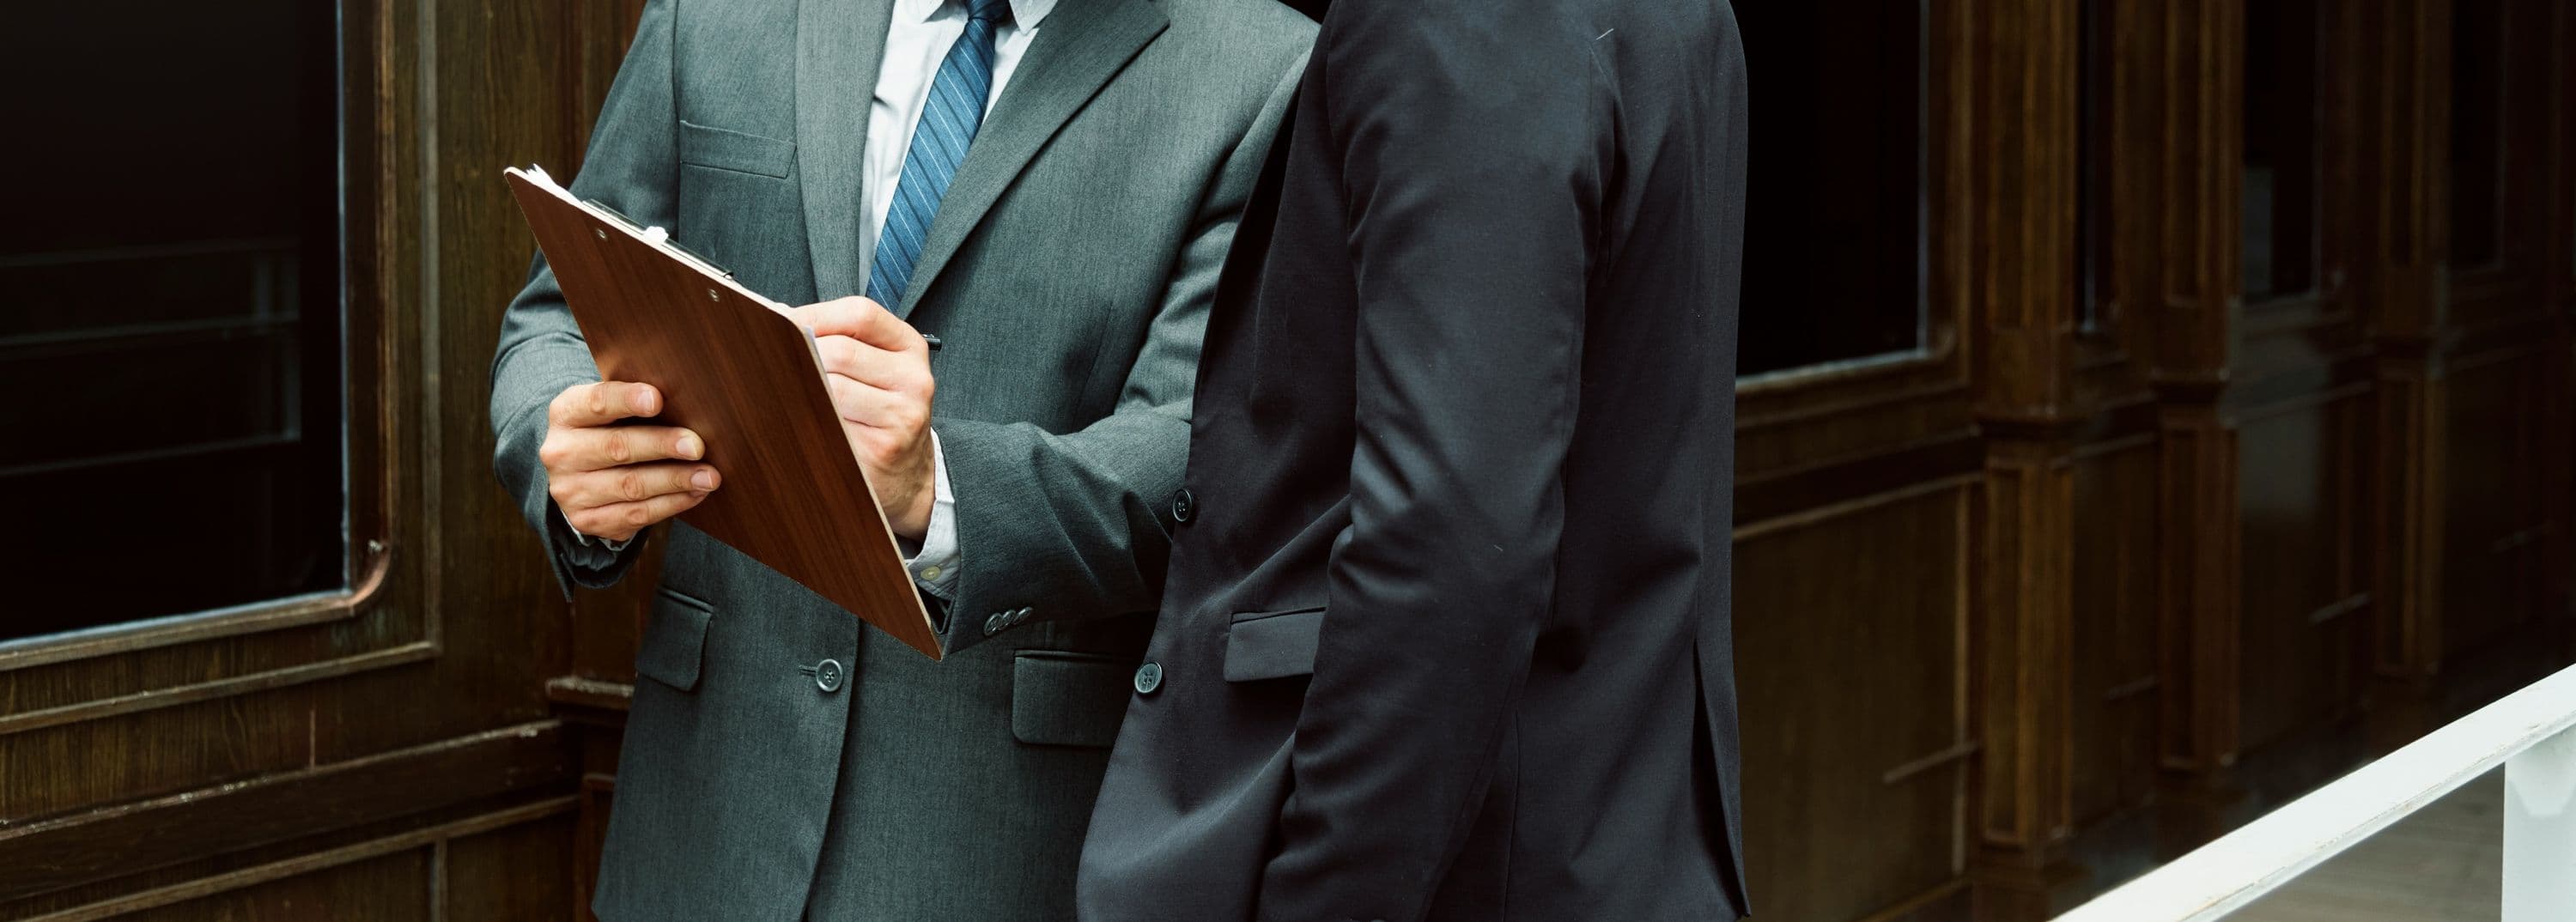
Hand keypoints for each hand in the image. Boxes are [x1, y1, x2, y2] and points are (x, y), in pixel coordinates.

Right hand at [539, 381, 718, 542]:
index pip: (596, 402)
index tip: (657, 399)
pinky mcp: (587, 520)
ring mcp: (570, 491)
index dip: (626, 400)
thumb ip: (637, 401)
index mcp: (566, 414)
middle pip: (616, 447)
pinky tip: (694, 493)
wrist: (578, 471)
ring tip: (708, 476)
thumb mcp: (610, 407)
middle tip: (697, 446)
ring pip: (630, 486)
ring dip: (675, 481)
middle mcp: (561, 453)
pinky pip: (636, 514)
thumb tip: (688, 402)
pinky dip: (671, 504)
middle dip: (662, 446)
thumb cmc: (609, 428)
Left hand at [784, 296, 937, 539]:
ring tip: (786, 391)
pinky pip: (830, 424)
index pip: (860, 315)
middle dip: (801, 355)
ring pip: (833, 388)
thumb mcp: (876, 368)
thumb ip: (840, 339)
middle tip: (774, 363)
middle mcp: (913, 379)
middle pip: (841, 352)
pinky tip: (801, 420)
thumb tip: (778, 318)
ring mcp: (902, 415)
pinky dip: (808, 419)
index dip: (815, 315)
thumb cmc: (881, 413)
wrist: (907, 473)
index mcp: (910, 347)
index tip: (782, 321)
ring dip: (801, 389)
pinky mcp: (883, 448)